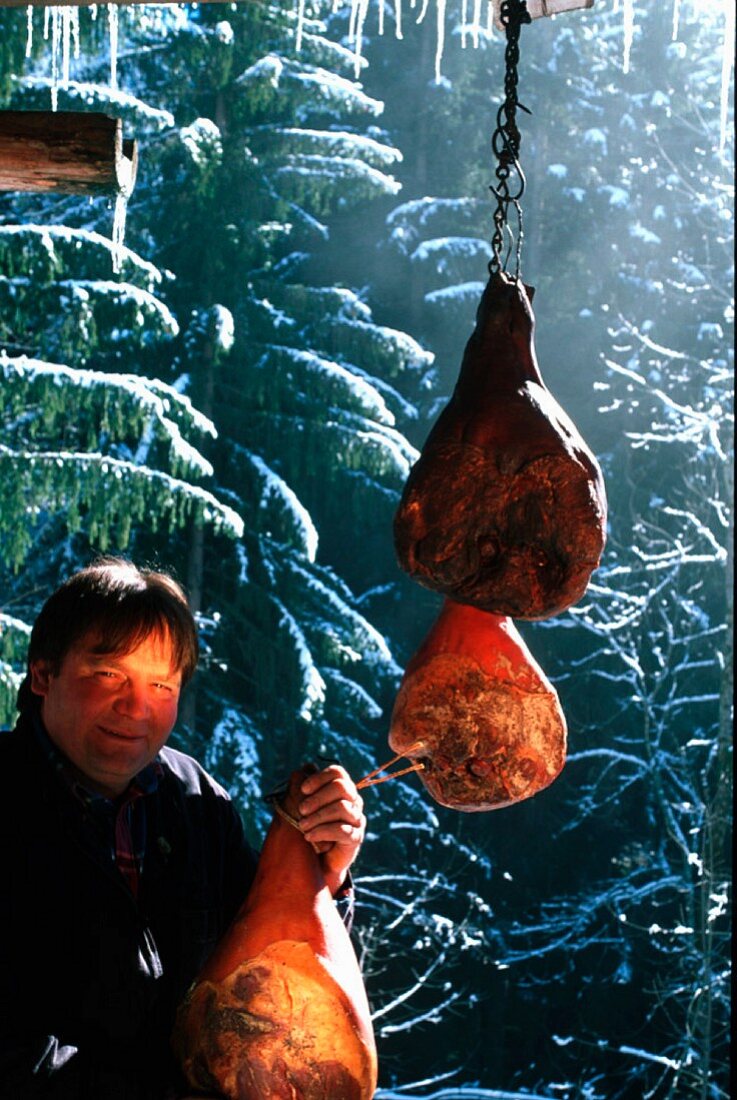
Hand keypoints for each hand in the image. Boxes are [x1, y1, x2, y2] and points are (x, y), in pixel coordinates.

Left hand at [297, 765, 365, 896]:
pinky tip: (309, 836)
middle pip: (341, 787)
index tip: (303, 790)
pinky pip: (343, 830)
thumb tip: (307, 766)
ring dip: (318, 816)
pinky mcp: (355, 838)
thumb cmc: (310, 827)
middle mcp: (353, 801)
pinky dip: (322, 832)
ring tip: (302, 826)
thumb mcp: (303, 806)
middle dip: (318, 798)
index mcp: (342, 789)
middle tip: (301, 810)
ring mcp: (356, 819)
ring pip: (342, 808)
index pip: (338, 773)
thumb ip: (303, 786)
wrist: (317, 861)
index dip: (320, 778)